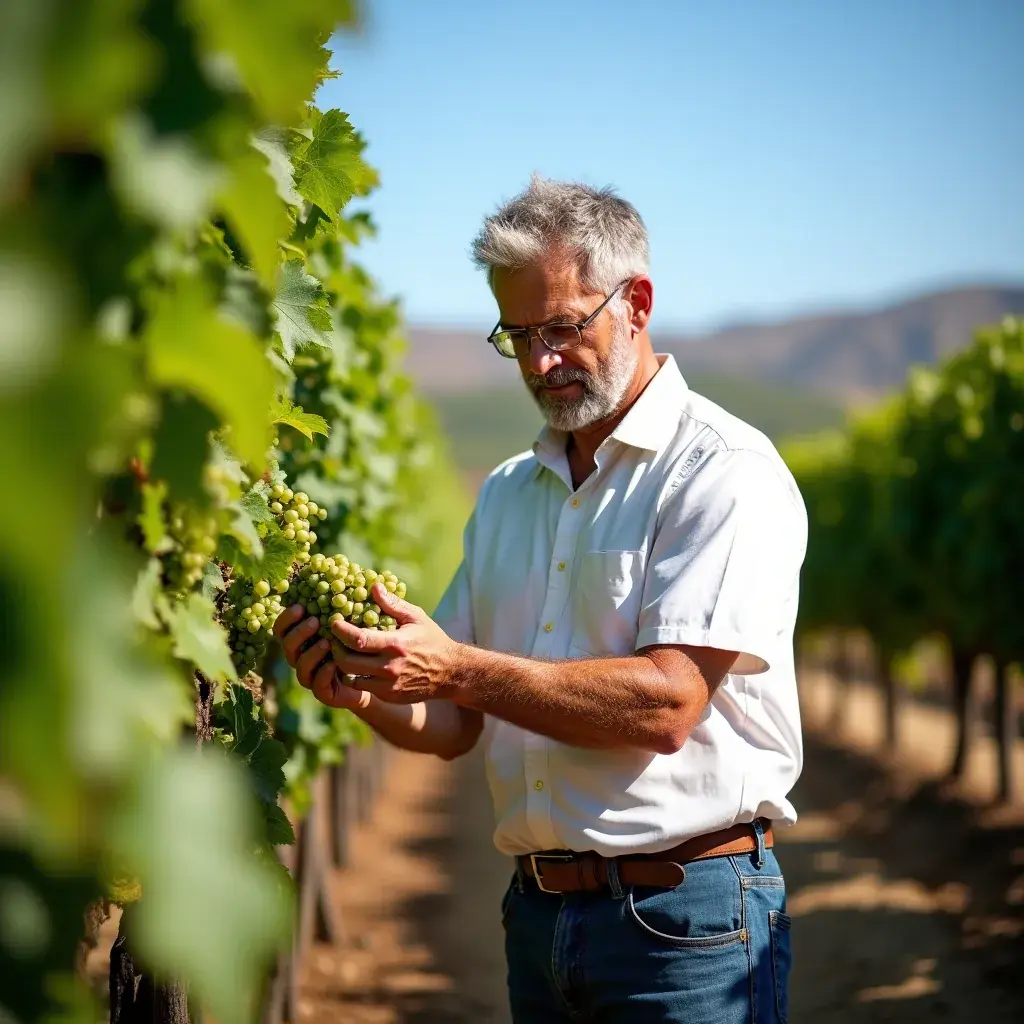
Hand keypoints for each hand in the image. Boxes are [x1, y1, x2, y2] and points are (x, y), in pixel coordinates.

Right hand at [272, 604, 370, 710]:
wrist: (373, 675)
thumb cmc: (360, 643)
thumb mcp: (354, 621)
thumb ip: (347, 605)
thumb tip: (358, 583)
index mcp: (302, 639)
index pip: (282, 628)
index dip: (286, 618)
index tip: (300, 606)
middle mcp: (302, 657)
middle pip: (287, 646)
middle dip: (299, 633)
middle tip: (315, 621)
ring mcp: (311, 676)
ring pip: (301, 666)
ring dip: (312, 653)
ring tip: (327, 642)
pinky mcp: (324, 692)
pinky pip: (318, 685)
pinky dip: (324, 673)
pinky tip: (335, 663)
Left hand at [329, 583, 458, 703]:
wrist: (450, 673)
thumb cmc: (432, 640)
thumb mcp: (416, 617)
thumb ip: (393, 604)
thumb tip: (374, 587)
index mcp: (395, 645)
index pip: (358, 639)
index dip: (340, 631)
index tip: (333, 622)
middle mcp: (390, 668)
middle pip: (347, 661)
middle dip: (334, 649)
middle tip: (332, 639)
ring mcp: (388, 685)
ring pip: (351, 677)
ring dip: (342, 665)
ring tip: (341, 652)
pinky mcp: (389, 696)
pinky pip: (363, 687)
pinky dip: (355, 676)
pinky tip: (356, 665)